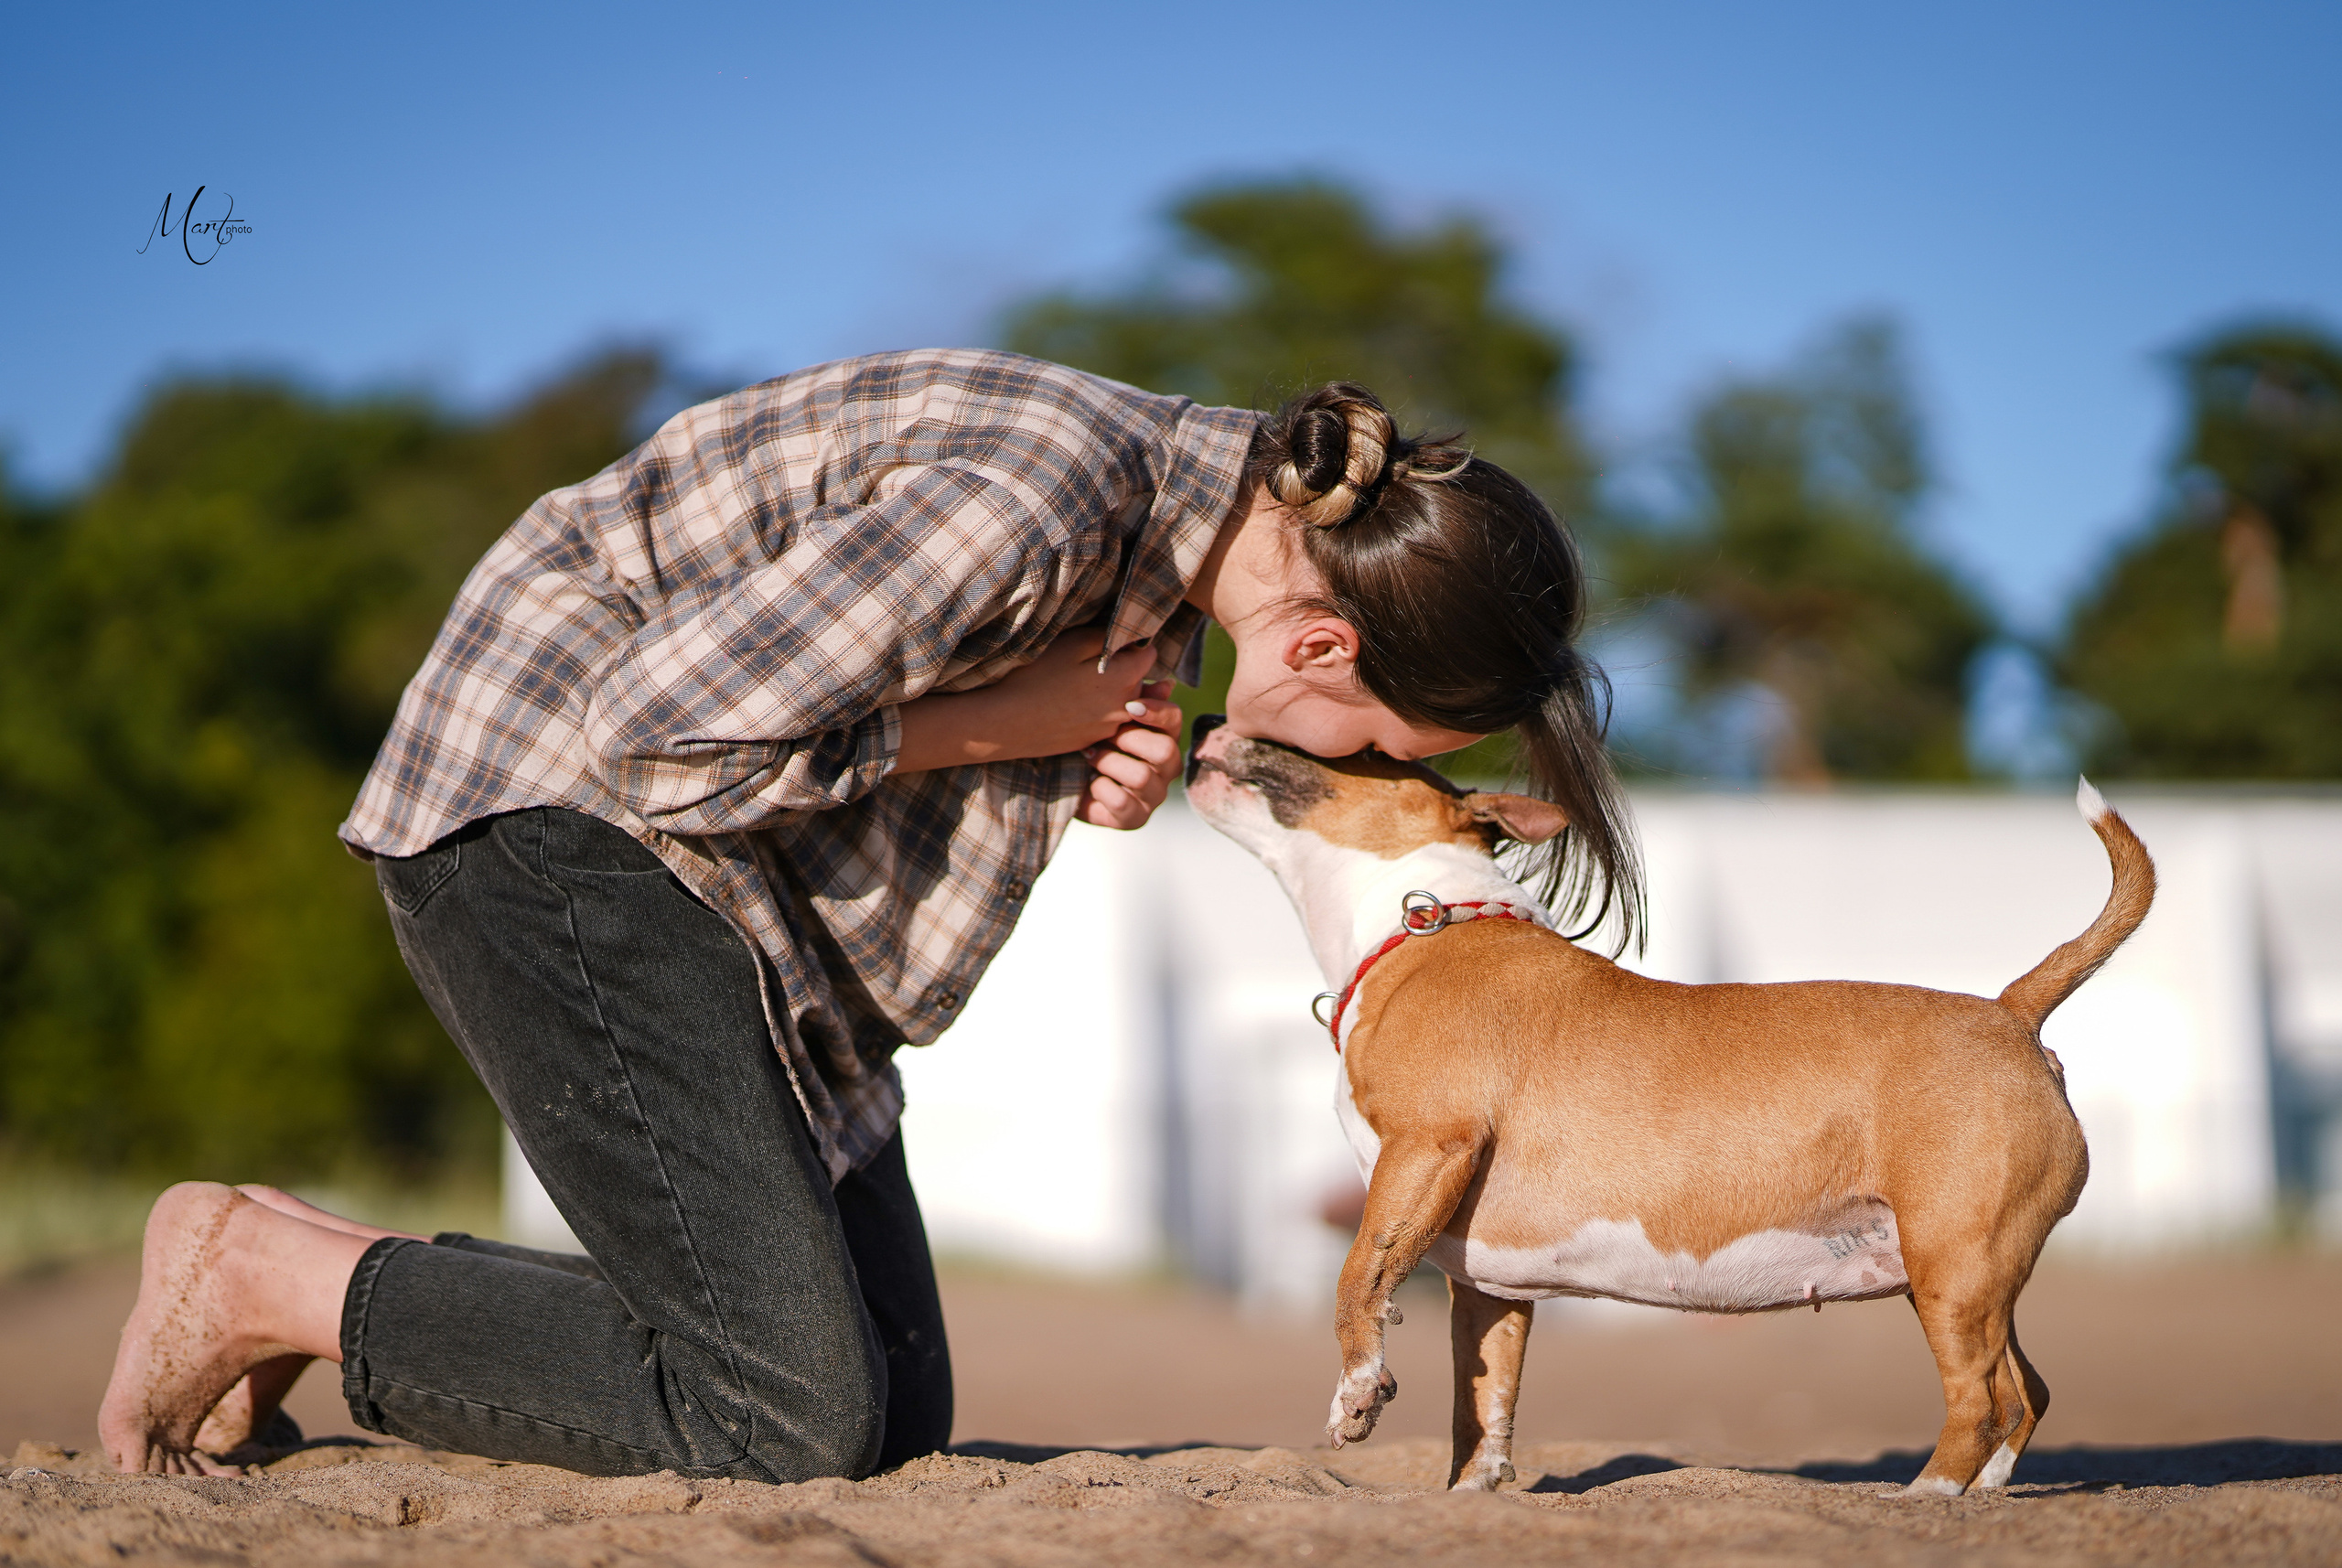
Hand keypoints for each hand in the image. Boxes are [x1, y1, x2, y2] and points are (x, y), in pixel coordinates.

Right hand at [894, 629, 1168, 776]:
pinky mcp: (1090, 742)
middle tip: (1090, 660)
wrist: (1001, 724)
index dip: (1132, 643)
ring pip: (1122, 702)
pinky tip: (1067, 703)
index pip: (1150, 653)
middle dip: (1124, 668)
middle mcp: (1124, 708)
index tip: (1110, 639)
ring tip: (1076, 682)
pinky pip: (1104, 721)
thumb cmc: (1034, 677)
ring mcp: (1107, 729)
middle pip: (1138, 680)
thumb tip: (1131, 635)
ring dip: (1109, 691)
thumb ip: (1108, 637)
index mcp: (1125, 679)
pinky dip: (1094, 710)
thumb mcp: (1072, 643)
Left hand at [1076, 679, 1182, 829]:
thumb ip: (1135, 698)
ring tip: (1089, 754)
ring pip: (1141, 776)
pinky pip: (1121, 801)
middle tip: (1104, 735)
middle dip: (1129, 740)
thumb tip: (1167, 684)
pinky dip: (1098, 788)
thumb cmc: (1091, 740)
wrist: (1063, 777)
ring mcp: (1153, 797)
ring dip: (1108, 762)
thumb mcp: (1108, 716)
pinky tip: (1088, 780)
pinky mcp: (1135, 819)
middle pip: (1165, 750)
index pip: (1175, 719)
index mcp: (1164, 737)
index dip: (1156, 711)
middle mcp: (1167, 769)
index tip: (1129, 707)